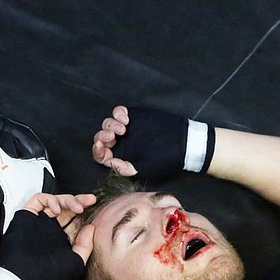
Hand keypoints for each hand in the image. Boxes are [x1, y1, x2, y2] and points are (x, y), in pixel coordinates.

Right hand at [0, 193, 96, 279]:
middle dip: (80, 202)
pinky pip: (39, 200)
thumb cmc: (48, 276)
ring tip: (78, 207)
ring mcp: (40, 222)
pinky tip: (57, 208)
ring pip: (56, 202)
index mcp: (62, 241)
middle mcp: (52, 230)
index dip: (86, 215)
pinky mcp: (28, 215)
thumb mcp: (76, 263)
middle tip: (90, 200)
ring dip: (68, 200)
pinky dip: (50, 199)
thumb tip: (90, 229)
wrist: (23, 277)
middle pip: (67, 209)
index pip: (76, 222)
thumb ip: (85, 246)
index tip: (95, 210)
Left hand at [91, 105, 213, 179]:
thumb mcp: (143, 168)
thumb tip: (108, 162)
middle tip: (112, 136)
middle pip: (101, 138)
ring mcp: (127, 129)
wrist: (182, 143)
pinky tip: (126, 119)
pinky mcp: (134, 116)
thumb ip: (125, 168)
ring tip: (123, 128)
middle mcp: (121, 143)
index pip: (102, 155)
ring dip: (110, 125)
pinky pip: (118, 112)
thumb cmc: (164, 159)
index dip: (98, 150)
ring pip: (107, 124)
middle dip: (103, 136)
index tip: (100, 145)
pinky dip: (118, 113)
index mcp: (121, 157)